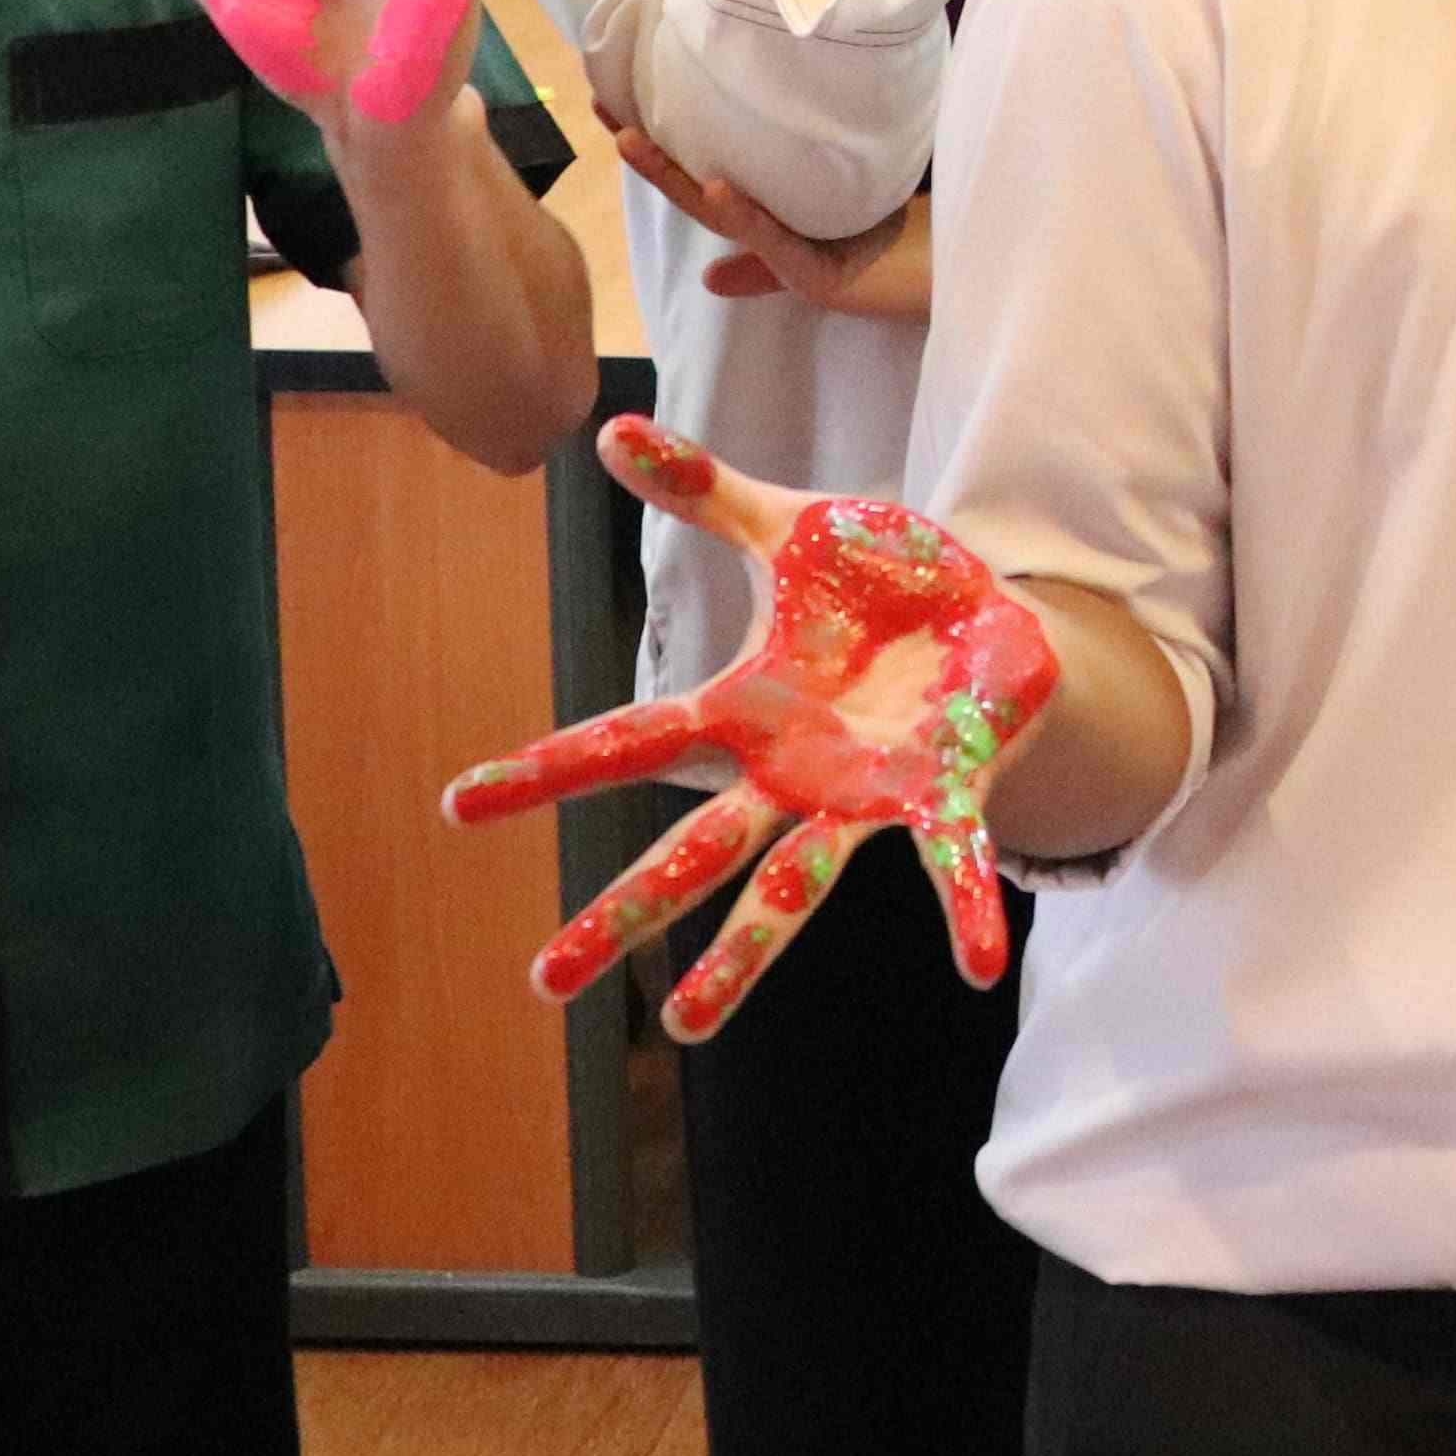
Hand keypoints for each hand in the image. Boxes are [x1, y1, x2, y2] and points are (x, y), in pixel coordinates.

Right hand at [438, 414, 1059, 1036]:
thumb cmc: (887, 582)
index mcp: (747, 708)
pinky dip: (964, 912)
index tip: (458, 805)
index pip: (629, 739)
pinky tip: (977, 969)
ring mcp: (863, 795)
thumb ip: (708, 492)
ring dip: (744, 959)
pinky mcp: (946, 795)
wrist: (996, 613)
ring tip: (689, 1026)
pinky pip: (953, 861)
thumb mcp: (795, 525)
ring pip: (791, 888)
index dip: (548, 771)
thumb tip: (609, 429)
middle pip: (689, 850)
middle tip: (544, 982)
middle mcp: (791, 772)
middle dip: (620, 910)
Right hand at [619, 126, 932, 322]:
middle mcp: (777, 242)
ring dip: (676, 180)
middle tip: (606, 115)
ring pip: (722, 216)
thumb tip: (734, 225)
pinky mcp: (825, 281)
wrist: (973, 271)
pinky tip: (717, 186)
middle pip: (698, 193)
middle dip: (650, 156)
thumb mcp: (851, 202)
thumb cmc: (922, 230)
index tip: (619, 100)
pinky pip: (779, 246)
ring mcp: (795, 262)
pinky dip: (748, 217)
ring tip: (635, 143)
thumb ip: (798, 204)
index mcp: (778, 219)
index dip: (662, 144)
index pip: (705, 173)